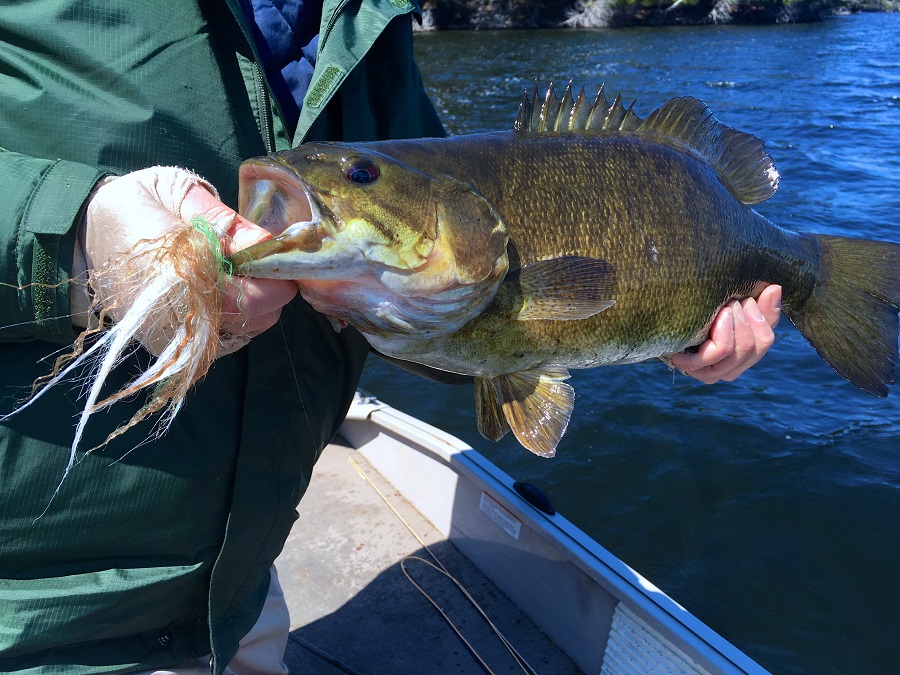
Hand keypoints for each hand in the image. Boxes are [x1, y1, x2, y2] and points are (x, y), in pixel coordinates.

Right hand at [74, 167, 296, 356]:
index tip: (277, 252)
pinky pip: (227, 338)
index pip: (255, 297)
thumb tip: (267, 243)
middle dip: (270, 287)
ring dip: (256, 303)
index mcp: (177, 275)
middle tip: (257, 258)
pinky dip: (237, 316)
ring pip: (247, 329)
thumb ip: (223, 220)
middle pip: (259, 317)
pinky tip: (221, 289)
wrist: (83, 238)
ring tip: (236, 270)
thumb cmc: (134, 208)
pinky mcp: (174, 350)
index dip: (277, 276)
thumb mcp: (175, 194)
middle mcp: (178, 317)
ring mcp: (176, 339)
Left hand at [670, 285, 781, 383]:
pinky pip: (715, 353)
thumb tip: (776, 288)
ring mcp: (711, 373)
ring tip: (722, 308)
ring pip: (734, 350)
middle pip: (752, 346)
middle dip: (743, 318)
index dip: (761, 317)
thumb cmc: (703, 313)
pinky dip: (718, 333)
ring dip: (731, 322)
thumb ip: (759, 305)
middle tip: (731, 302)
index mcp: (744, 355)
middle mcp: (730, 370)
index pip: (765, 340)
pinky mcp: (694, 369)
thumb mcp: (735, 307)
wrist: (664, 319)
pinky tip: (707, 321)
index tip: (748, 298)